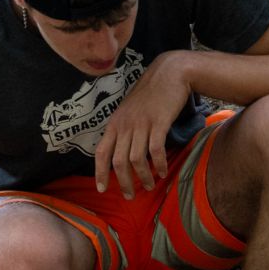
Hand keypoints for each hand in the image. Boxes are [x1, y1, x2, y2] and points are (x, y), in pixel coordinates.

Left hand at [95, 57, 191, 196]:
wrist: (169, 73)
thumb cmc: (150, 93)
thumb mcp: (129, 110)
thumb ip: (123, 128)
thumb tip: (122, 151)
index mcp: (114, 123)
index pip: (101, 152)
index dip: (99, 172)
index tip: (101, 189)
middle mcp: (124, 125)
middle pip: (118, 161)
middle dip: (123, 182)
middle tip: (129, 196)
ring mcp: (141, 123)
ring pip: (136, 159)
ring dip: (142, 177)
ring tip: (149, 186)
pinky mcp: (159, 122)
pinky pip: (156, 150)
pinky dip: (159, 164)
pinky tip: (163, 172)